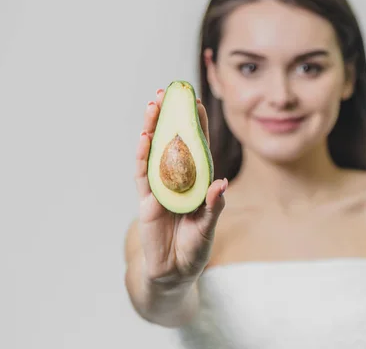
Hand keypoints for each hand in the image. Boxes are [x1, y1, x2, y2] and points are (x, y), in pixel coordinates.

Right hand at [134, 88, 227, 287]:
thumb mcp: (208, 227)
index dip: (195, 125)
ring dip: (152, 129)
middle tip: (168, 93)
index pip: (196, 148)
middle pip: (171, 143)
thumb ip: (213, 207)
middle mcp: (176, 180)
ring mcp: (159, 188)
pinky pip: (143, 175)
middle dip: (170, 118)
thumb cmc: (195, 248)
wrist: (173, 273)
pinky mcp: (145, 201)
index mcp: (196, 182)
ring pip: (154, 152)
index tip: (196, 101)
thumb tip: (221, 184)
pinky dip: (143, 156)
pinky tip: (144, 137)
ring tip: (153, 105)